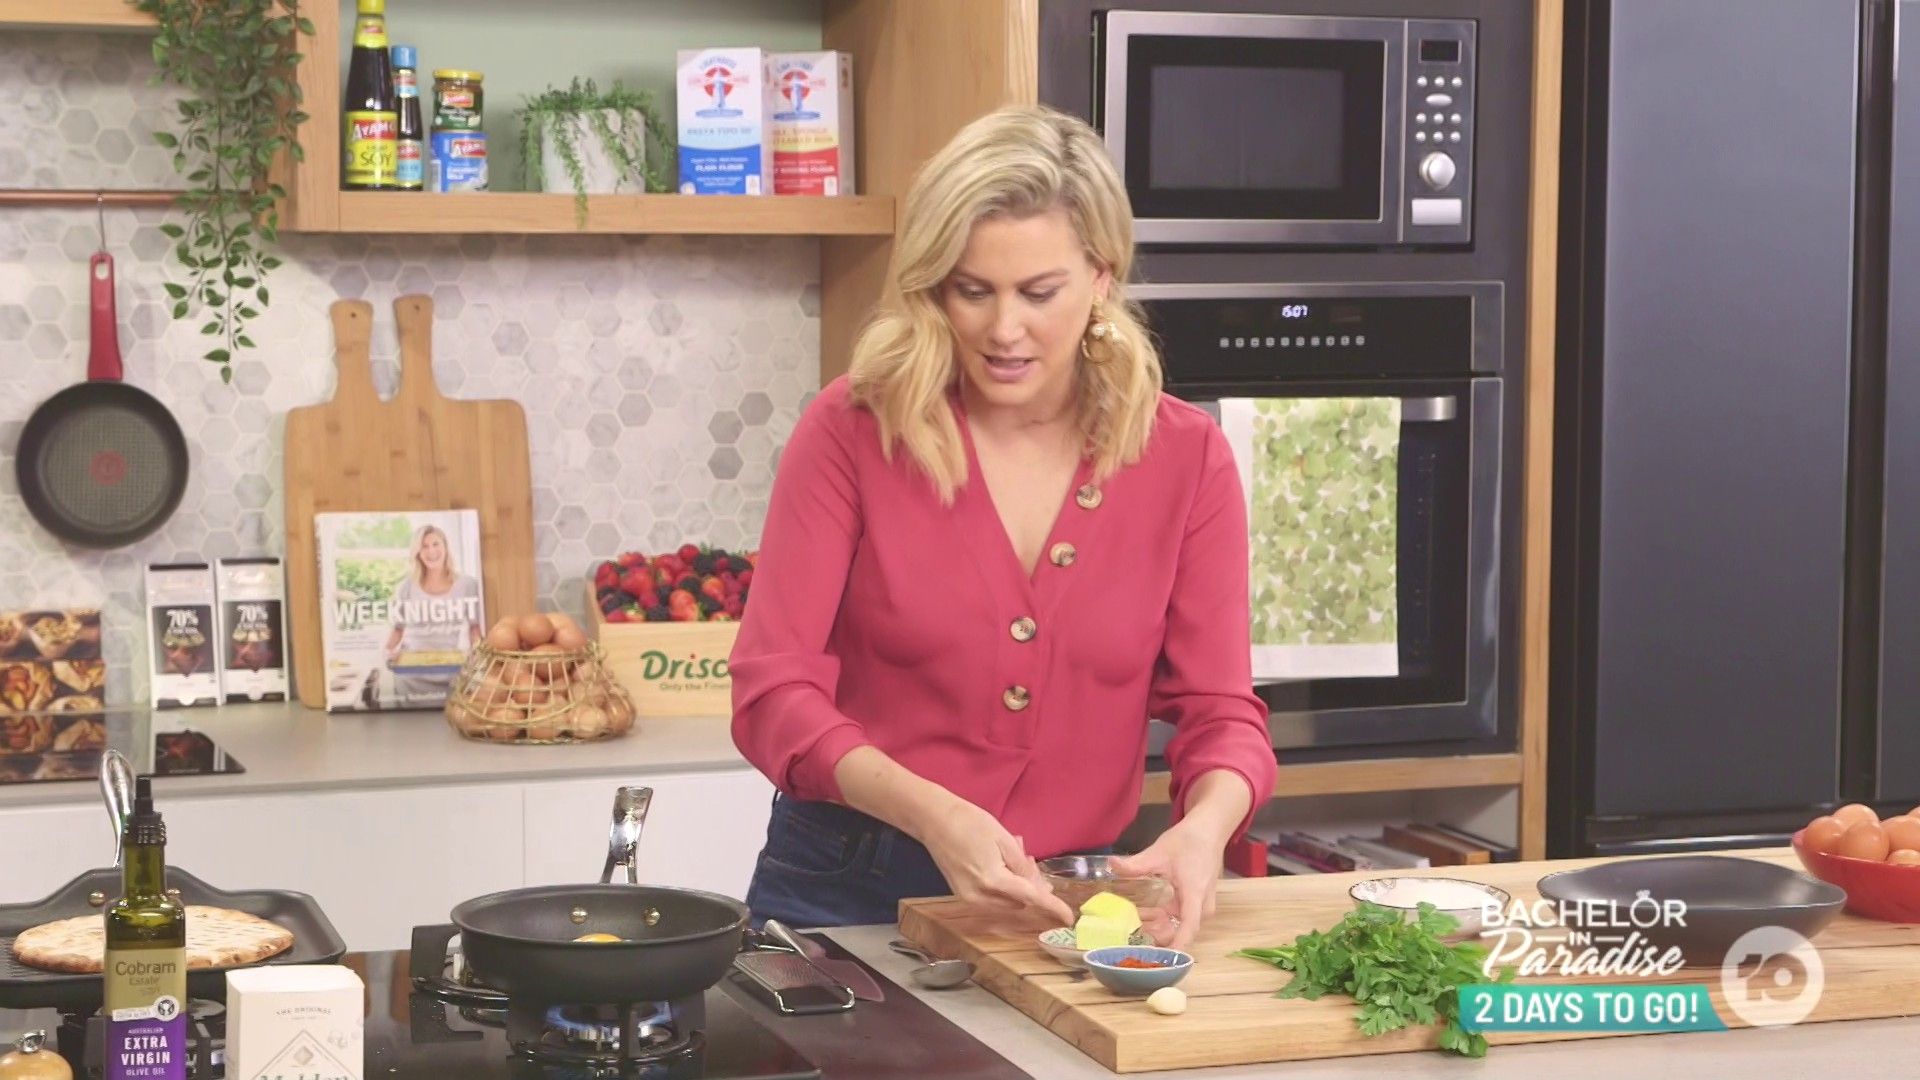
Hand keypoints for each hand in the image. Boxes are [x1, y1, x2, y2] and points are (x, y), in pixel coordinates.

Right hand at [918, 799, 1074, 927]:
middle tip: (1031, 861)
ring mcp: (969, 899)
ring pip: (1007, 904)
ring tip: (1013, 860)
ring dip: (1018, 889)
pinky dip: (1004, 890)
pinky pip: (993, 901)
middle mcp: (980, 897)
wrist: (934, 821)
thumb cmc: (970, 823)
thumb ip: (1023, 867)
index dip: (1053, 908)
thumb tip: (1038, 887)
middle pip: (1020, 903)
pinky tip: (1000, 867)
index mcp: (993, 881)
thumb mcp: (1004, 839)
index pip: (1032, 898)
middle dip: (1032, 889)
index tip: (1069, 918)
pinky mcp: (963, 896)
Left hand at [1107, 818, 1224, 950]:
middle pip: (1182, 930)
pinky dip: (1166, 918)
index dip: (1176, 947)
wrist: (1209, 830)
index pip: (1189, 928)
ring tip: (1135, 921)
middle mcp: (1203, 904)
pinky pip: (1183, 917)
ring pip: (1182, 925)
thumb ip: (1135, 864)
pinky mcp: (1201, 902)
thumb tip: (1110, 864)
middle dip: (1158, 935)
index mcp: (1194, 894)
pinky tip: (1148, 913)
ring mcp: (1204, 904)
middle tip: (1132, 934)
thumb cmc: (1188, 841)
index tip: (1161, 961)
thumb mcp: (1159, 852)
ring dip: (1160, 926)